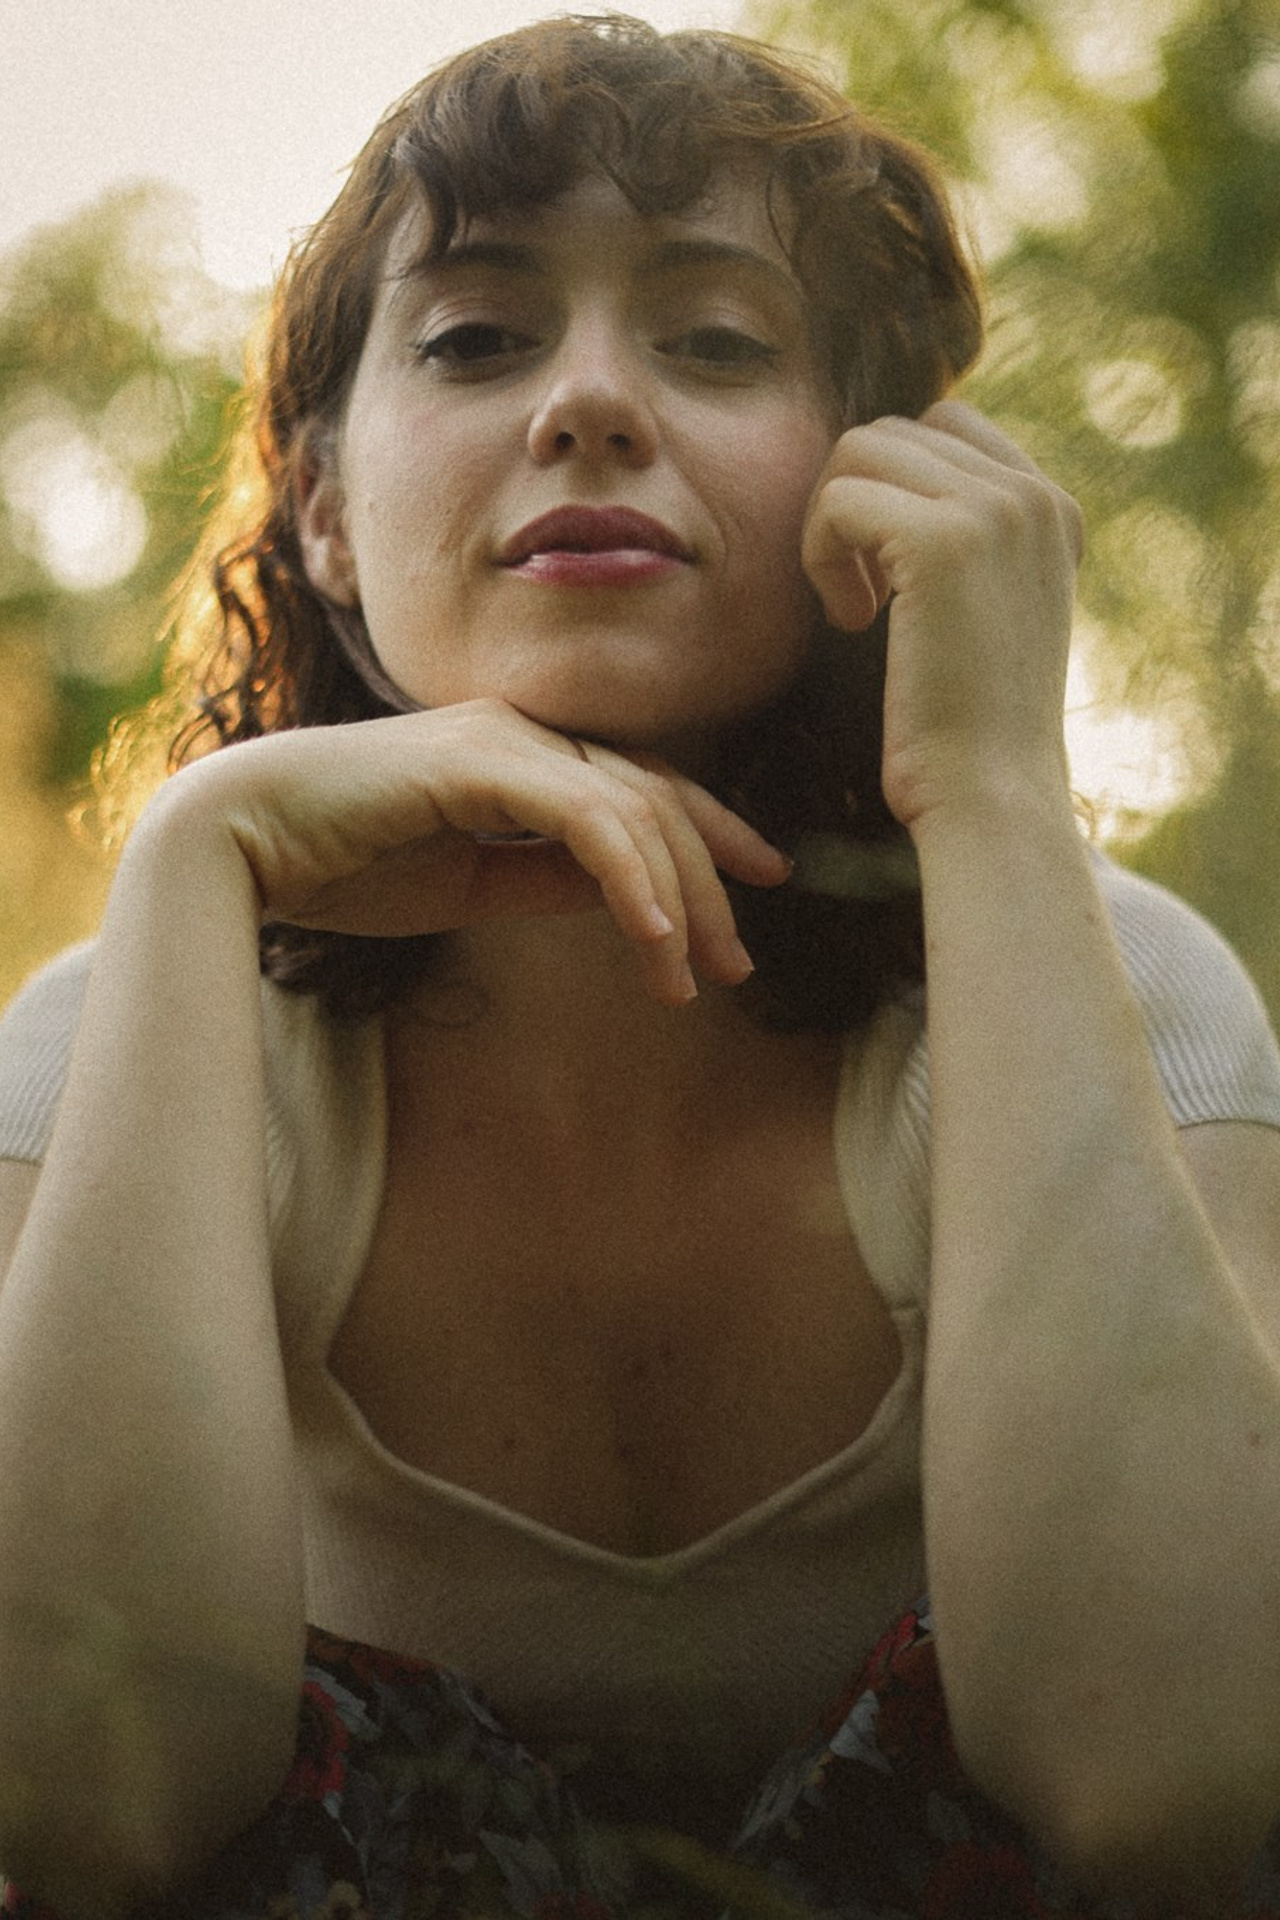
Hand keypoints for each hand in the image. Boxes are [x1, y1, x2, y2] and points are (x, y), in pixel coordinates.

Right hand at [155, 700, 789, 1004]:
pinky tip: (653, 939)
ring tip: (693, 977)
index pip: (642, 789)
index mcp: (521, 756)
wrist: (243, 843)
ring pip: (634, 810)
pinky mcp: (481, 760)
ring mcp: (505, 738)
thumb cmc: (343, 865)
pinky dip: (629, 878)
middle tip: (737, 965)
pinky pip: (587, 818)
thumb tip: (627, 898)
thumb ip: (548, 879)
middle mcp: (524, 733)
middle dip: (710, 886)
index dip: (711, 835)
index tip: (762, 886)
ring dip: (676, 900)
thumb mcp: (472, 885)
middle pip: (656, 801)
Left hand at [802, 401, 1083, 830]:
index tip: (890, 580)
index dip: (890, 491)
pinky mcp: (943, 538)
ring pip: (860, 450)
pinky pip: (839, 497)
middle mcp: (1035, 496)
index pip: (945, 427)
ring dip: (830, 526)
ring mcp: (995, 510)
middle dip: (854, 506)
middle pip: (895, 432)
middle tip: (863, 598)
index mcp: (1054, 508)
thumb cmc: (971, 729)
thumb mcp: (984, 615)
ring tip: (855, 608)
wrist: (993, 799)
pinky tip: (851, 622)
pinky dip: (820, 556)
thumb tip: (882, 480)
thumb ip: (960, 540)